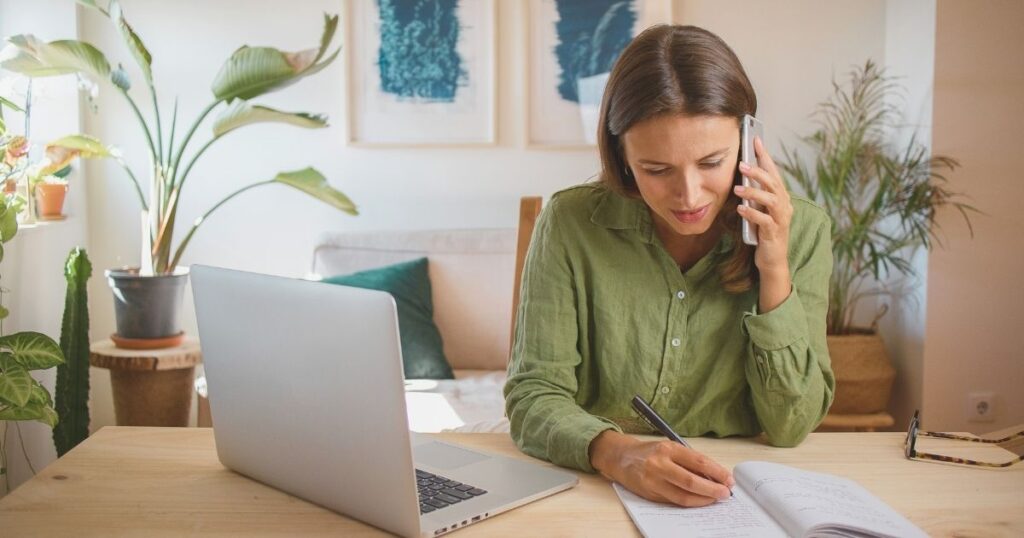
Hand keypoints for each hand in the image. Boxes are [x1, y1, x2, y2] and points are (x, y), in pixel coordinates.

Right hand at [590, 430, 733, 506]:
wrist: (621, 458)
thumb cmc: (649, 452)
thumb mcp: (669, 448)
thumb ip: (689, 460)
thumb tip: (713, 475)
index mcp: (668, 449)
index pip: (698, 461)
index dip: (717, 472)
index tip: (728, 479)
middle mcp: (660, 464)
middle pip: (692, 481)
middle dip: (713, 489)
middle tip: (725, 493)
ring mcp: (653, 480)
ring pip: (683, 495)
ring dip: (703, 499)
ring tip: (715, 498)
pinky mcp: (650, 493)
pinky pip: (674, 501)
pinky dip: (690, 502)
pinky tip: (699, 500)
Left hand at [734, 136, 791, 274]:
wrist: (772, 260)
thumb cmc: (763, 233)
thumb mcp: (758, 210)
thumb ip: (754, 195)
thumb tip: (742, 177)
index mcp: (781, 198)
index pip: (774, 173)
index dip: (765, 156)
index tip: (756, 140)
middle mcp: (784, 206)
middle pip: (774, 184)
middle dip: (759, 172)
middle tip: (742, 165)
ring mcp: (781, 220)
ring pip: (771, 200)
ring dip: (754, 193)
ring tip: (737, 189)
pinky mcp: (774, 234)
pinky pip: (764, 221)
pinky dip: (752, 214)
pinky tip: (740, 210)